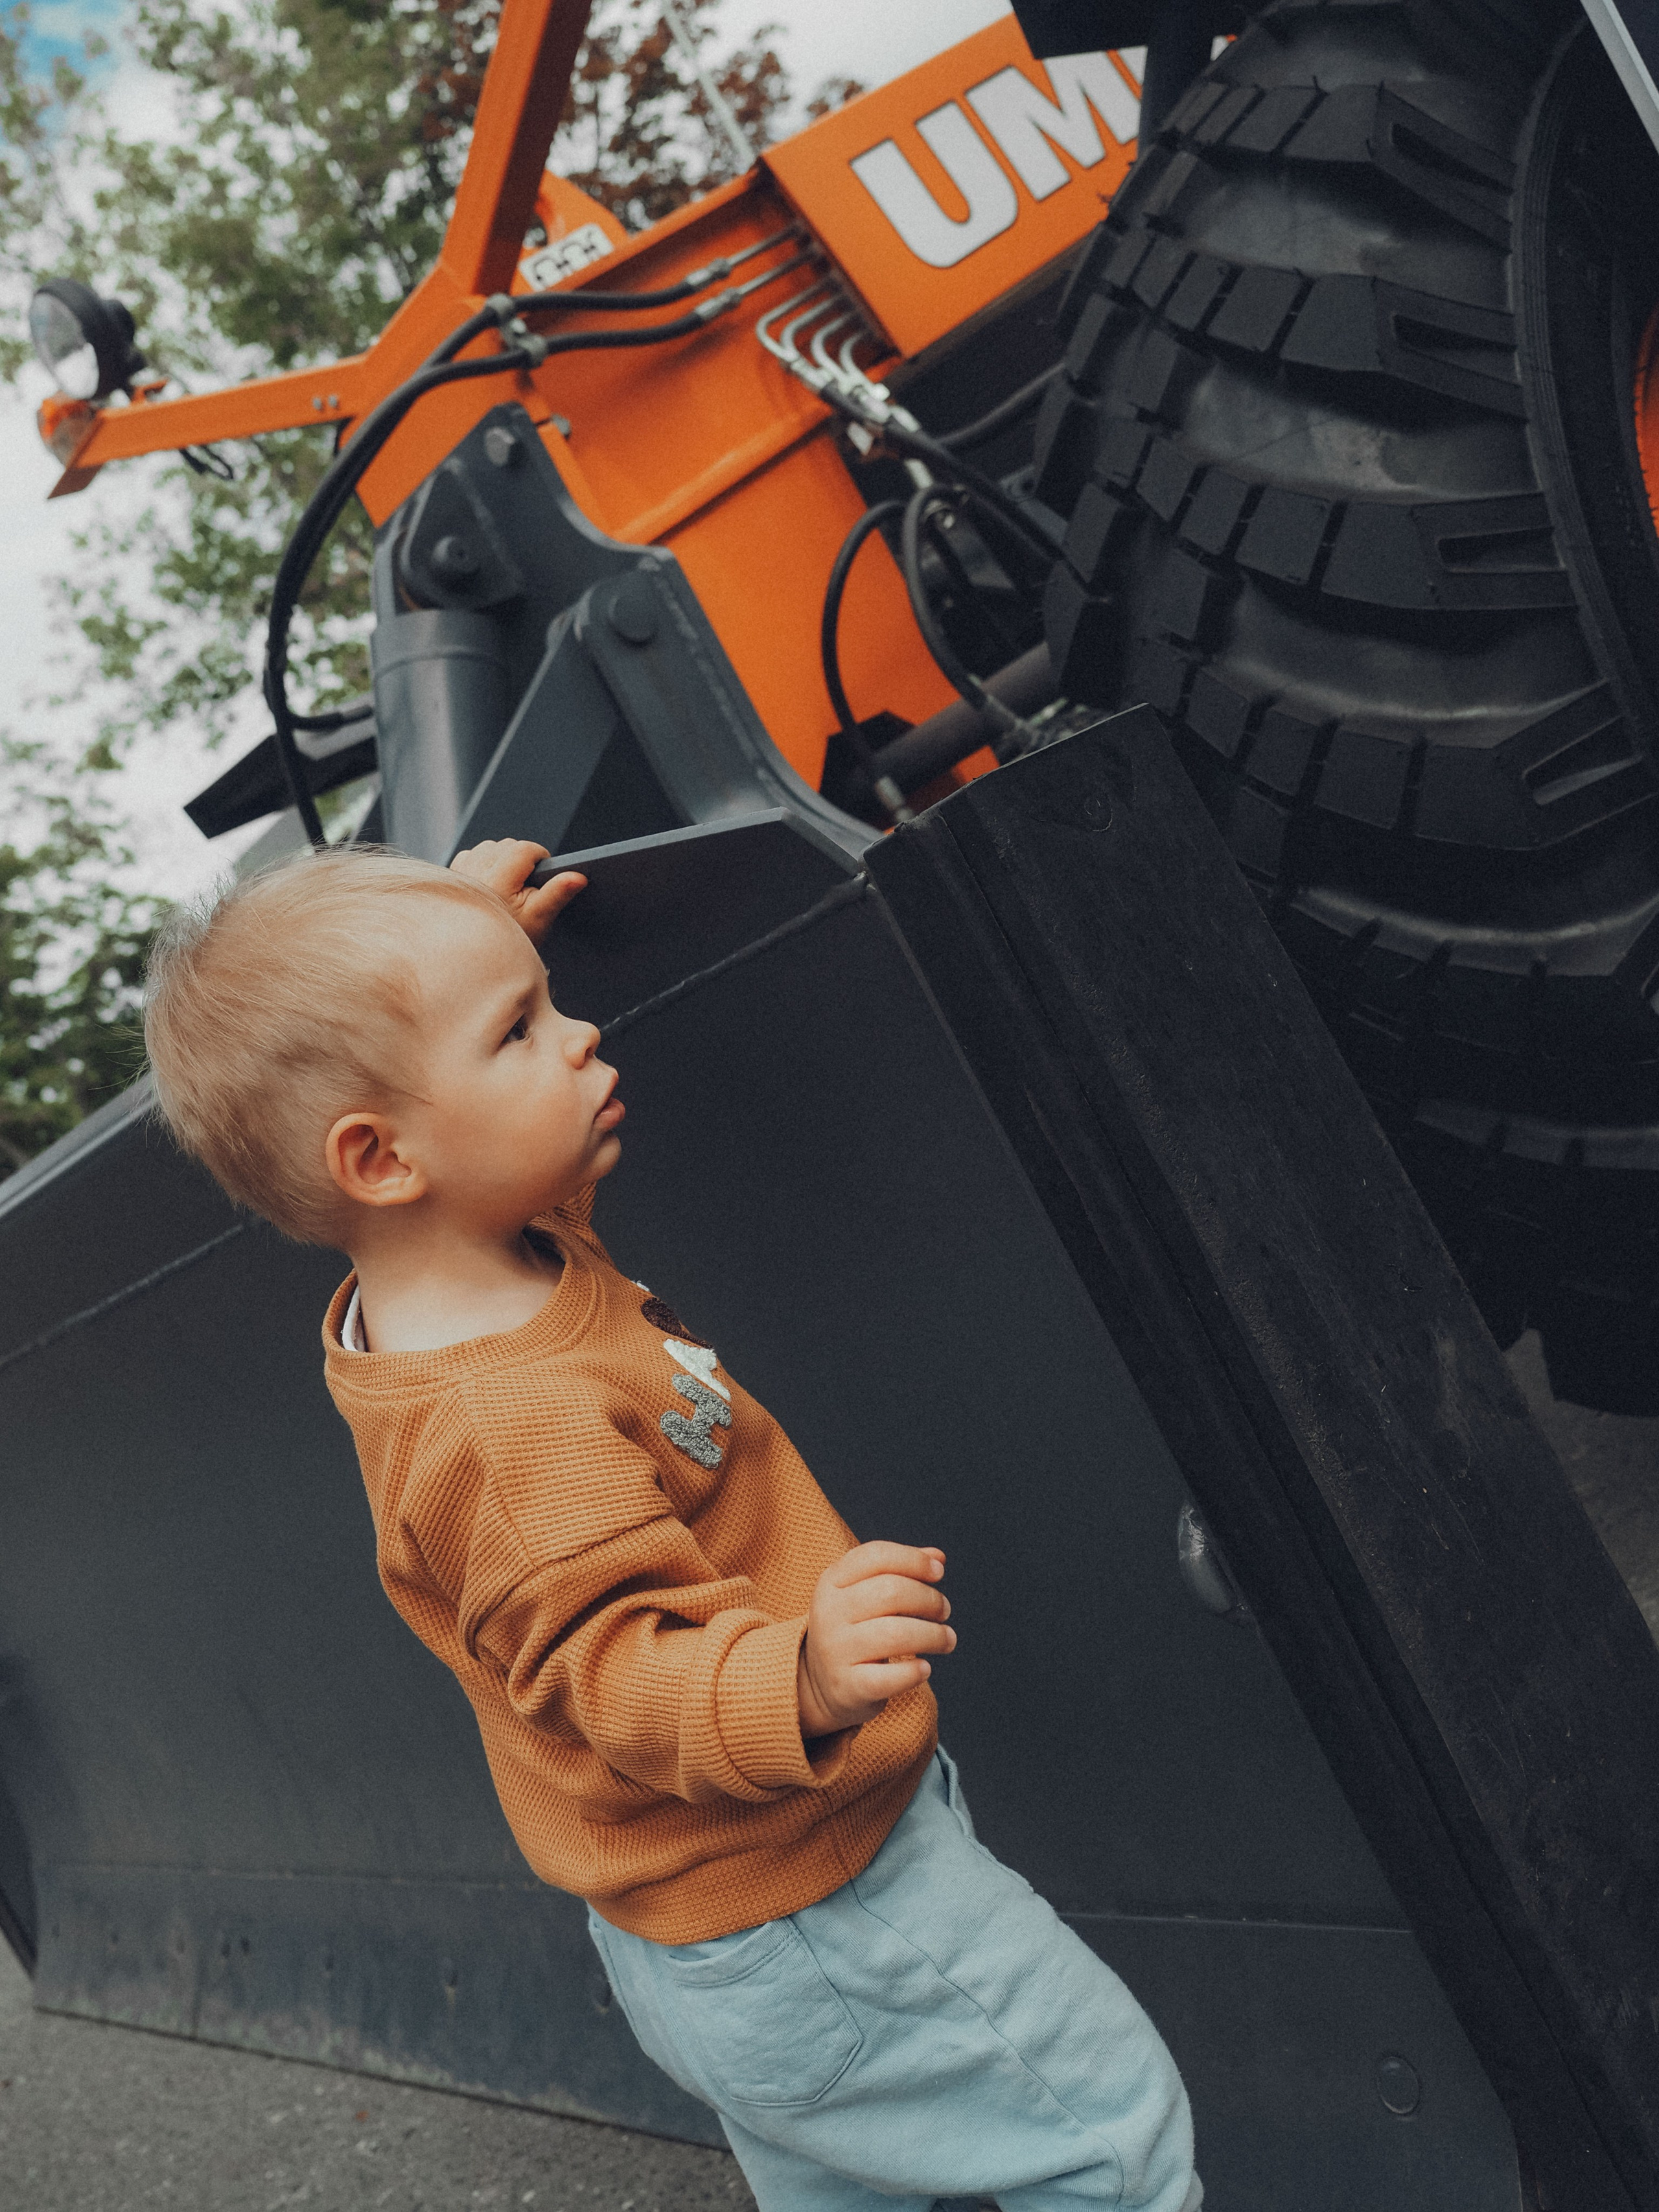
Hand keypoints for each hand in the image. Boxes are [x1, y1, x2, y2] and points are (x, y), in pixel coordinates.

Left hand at [449, 838, 585, 949]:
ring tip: (507, 886)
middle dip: (520, 859)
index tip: (542, 873)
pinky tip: (489, 885)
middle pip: (507, 845)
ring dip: (501, 860)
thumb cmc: (508, 938)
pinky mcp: (452, 874)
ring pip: (489, 848)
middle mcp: (475, 871)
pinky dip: (483, 864)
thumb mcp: (539, 918)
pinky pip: (472, 855)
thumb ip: (558, 893)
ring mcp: (461, 871)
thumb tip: (577, 877)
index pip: (524, 848)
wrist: (475, 957)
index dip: (539, 856)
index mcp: (498, 880)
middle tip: (525, 886)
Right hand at [798, 1542, 954, 1738]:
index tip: (939, 1571)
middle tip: (944, 1611)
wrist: (821, 1685)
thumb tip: (938, 1557)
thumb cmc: (854, 1630)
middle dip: (929, 1599)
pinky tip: (924, 1668)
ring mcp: (835, 1651)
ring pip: (896, 1635)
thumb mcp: (864, 1593)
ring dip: (933, 1636)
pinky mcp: (846, 1686)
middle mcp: (828, 1612)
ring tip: (947, 1639)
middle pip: (891, 1592)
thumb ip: (899, 1570)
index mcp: (831, 1581)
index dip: (914, 1559)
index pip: (876, 1556)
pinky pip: (890, 1677)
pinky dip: (915, 1672)